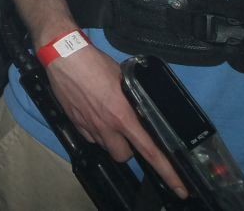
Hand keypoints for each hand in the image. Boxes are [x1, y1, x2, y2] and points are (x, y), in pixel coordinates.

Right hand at [43, 45, 187, 198]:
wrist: (63, 56)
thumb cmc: (95, 63)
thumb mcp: (124, 79)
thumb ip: (134, 98)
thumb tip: (143, 106)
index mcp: (123, 116)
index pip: (150, 152)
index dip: (168, 172)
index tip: (180, 188)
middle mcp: (107, 126)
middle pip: (123, 156)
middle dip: (129, 149)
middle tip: (129, 133)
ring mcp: (89, 126)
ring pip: (106, 147)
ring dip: (111, 140)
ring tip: (109, 121)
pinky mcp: (75, 122)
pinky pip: (90, 137)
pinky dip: (95, 132)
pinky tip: (93, 116)